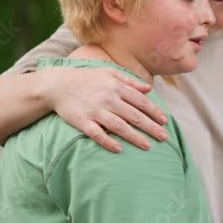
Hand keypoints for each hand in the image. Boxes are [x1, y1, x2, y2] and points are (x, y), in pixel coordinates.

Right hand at [46, 67, 168, 151]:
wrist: (57, 84)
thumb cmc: (87, 79)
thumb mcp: (110, 73)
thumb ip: (130, 81)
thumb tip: (149, 89)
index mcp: (116, 87)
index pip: (141, 101)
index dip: (154, 112)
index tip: (165, 121)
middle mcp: (108, 99)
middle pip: (134, 116)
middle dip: (151, 127)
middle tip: (164, 137)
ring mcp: (95, 111)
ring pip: (119, 126)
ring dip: (135, 137)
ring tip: (148, 146)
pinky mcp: (82, 121)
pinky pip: (97, 134)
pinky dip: (108, 142)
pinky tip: (119, 149)